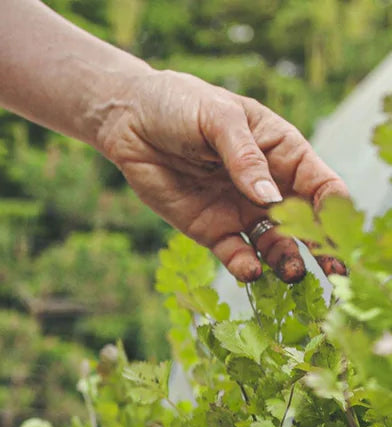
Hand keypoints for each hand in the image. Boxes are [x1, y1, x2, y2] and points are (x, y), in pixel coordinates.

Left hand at [95, 69, 348, 282]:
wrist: (133, 123)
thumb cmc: (183, 106)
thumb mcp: (219, 120)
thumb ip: (245, 158)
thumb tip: (270, 197)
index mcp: (281, 150)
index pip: (318, 182)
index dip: (332, 206)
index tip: (337, 227)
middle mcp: (267, 185)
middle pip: (303, 220)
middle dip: (320, 245)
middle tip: (334, 269)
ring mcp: (239, 210)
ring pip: (272, 243)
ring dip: (285, 260)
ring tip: (290, 275)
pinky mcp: (210, 230)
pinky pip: (234, 253)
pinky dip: (244, 266)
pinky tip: (250, 272)